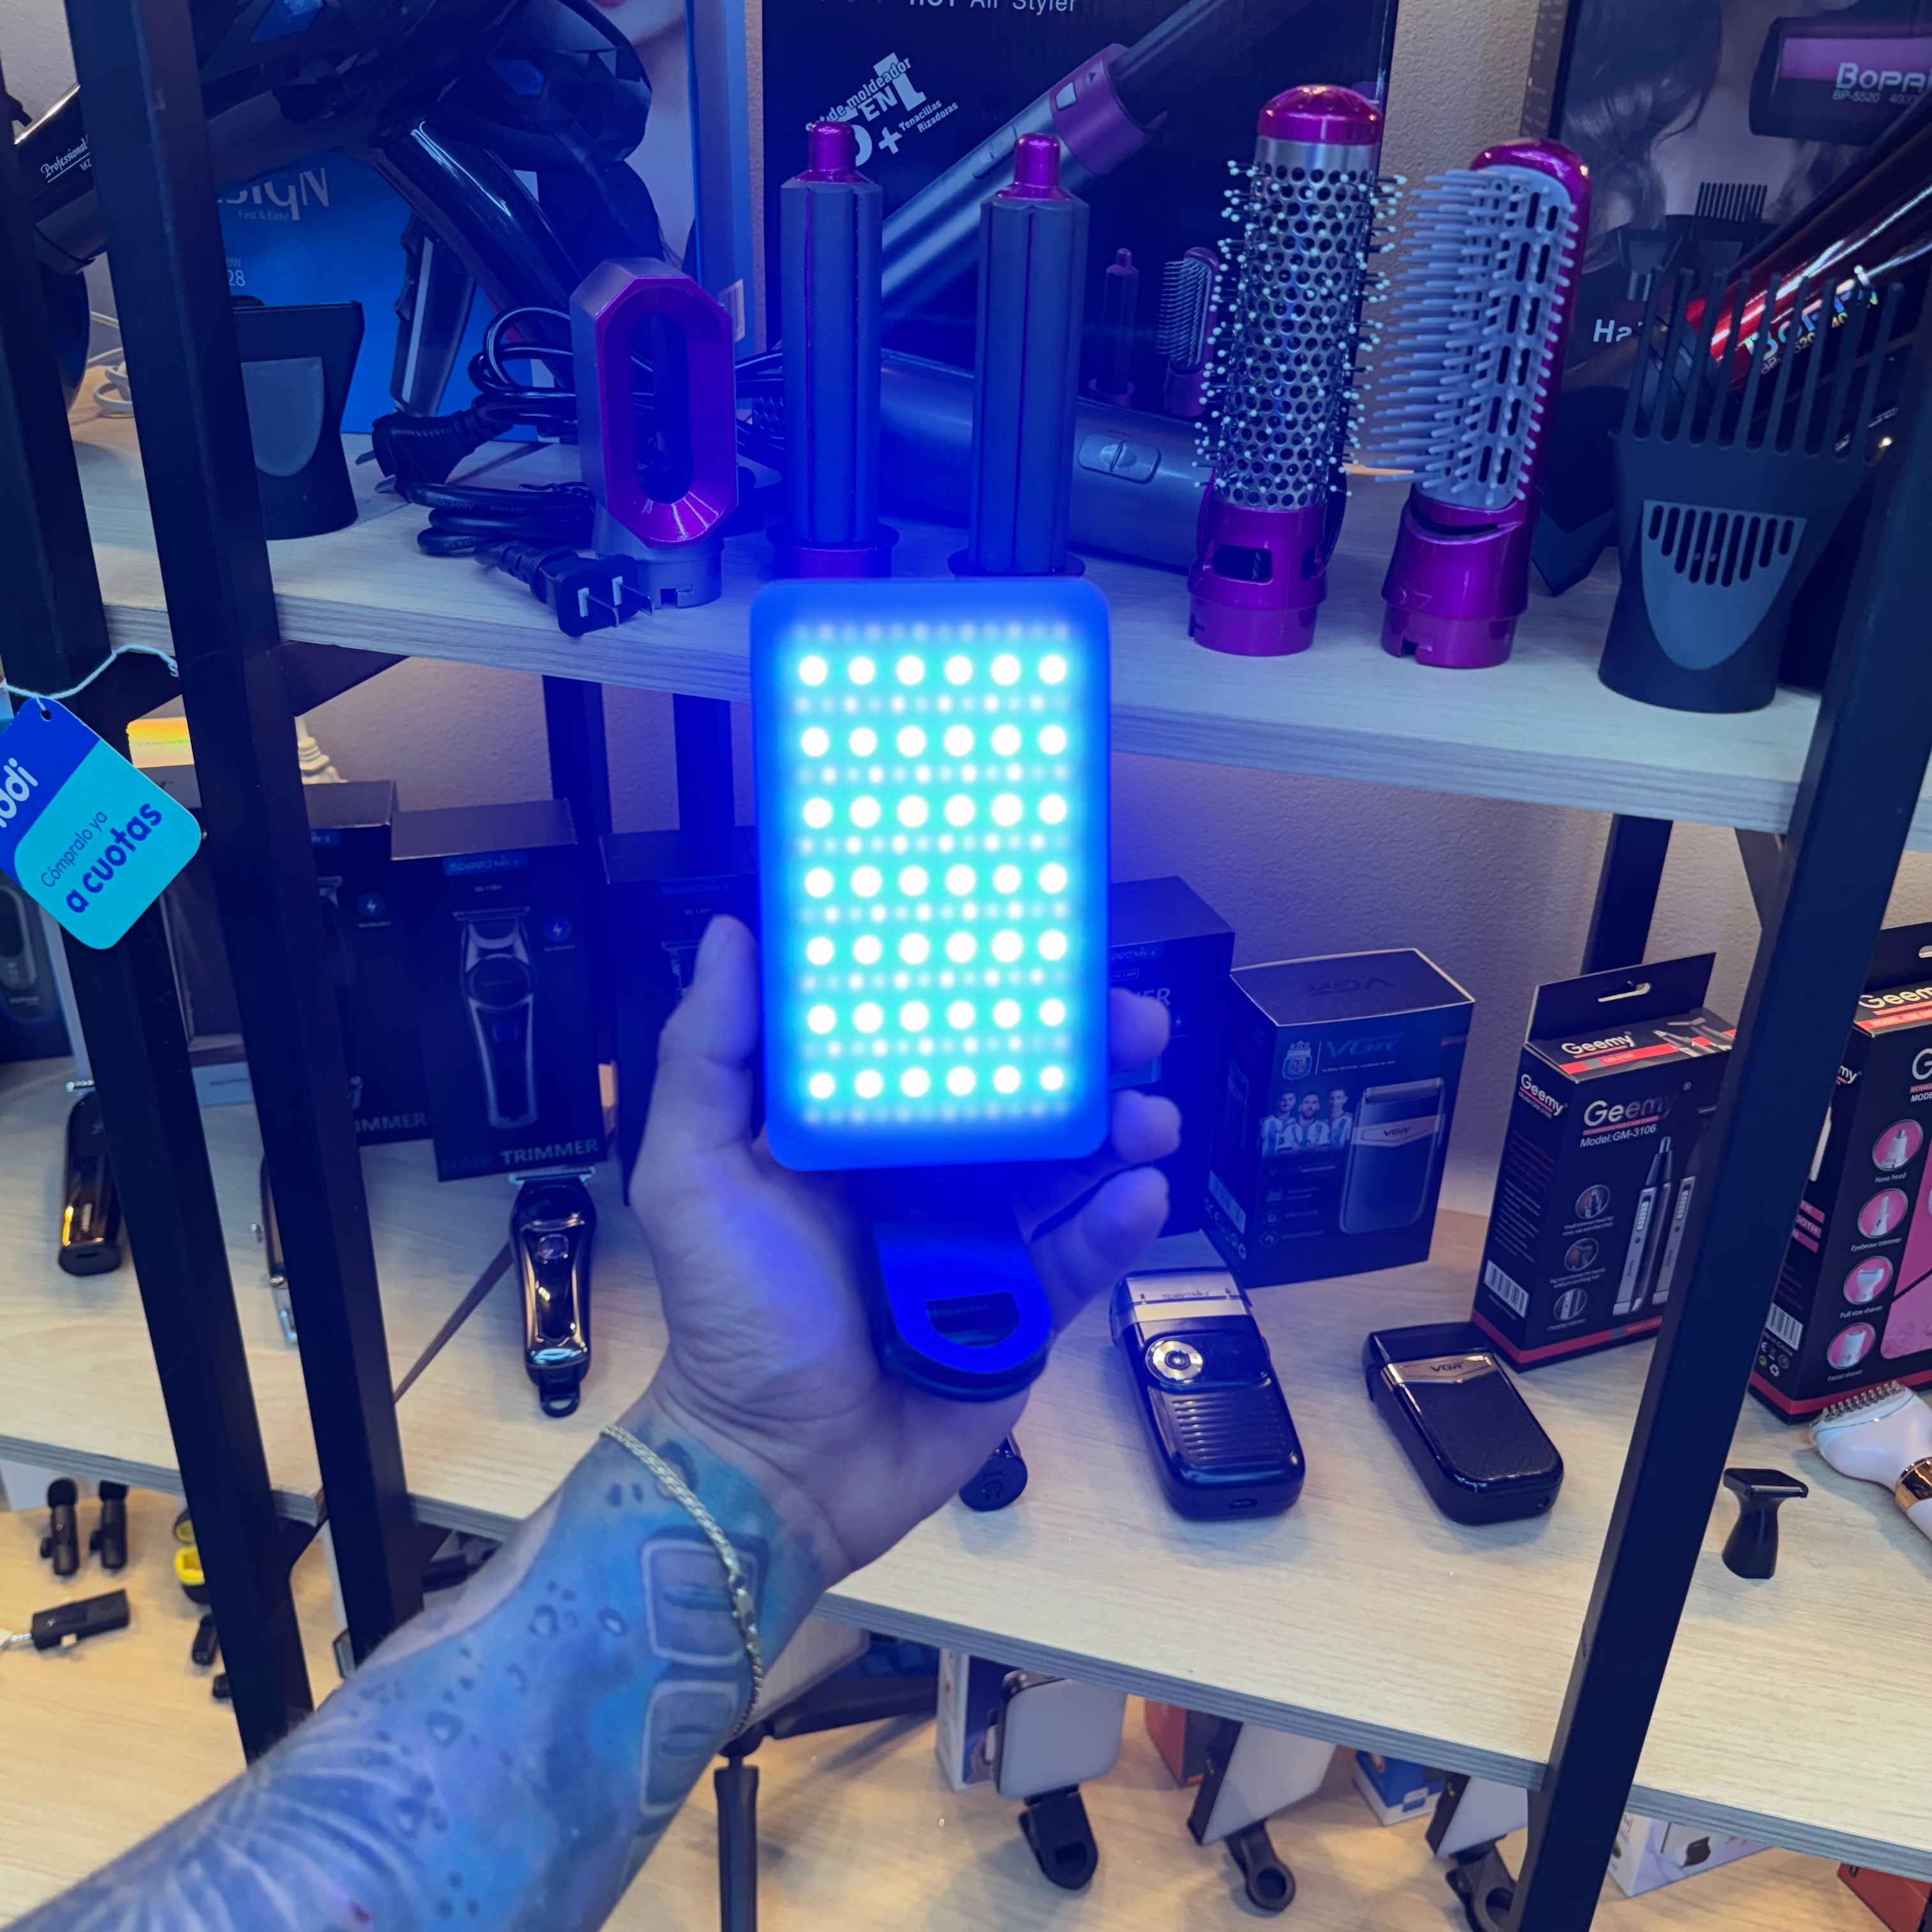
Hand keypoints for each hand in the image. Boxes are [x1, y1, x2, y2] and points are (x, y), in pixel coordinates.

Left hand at [630, 914, 1179, 1581]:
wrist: (776, 1465)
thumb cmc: (732, 1316)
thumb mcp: (693, 1174)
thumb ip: (708, 1056)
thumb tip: (734, 935)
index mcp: (861, 1133)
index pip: (937, 1044)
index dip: (992, 995)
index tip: (1039, 952)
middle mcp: (927, 1176)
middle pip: (1024, 1097)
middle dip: (1087, 1057)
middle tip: (1137, 1028)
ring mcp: (981, 1244)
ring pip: (1067, 1170)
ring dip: (1119, 1134)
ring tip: (1152, 1117)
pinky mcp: (1021, 1312)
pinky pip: (1080, 1259)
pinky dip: (1115, 1225)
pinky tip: (1141, 1193)